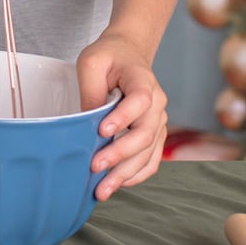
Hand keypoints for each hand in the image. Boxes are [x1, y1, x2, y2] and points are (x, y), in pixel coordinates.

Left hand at [76, 33, 167, 199]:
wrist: (128, 55)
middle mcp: (157, 104)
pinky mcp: (154, 135)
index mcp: (143, 80)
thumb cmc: (109, 57)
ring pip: (148, 152)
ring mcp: (158, 121)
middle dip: (120, 153)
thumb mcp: (91, 61)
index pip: (140, 100)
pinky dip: (136, 175)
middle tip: (95, 166)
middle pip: (145, 133)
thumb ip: (91, 89)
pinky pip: (151, 159)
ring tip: (102, 189)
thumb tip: (87, 122)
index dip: (123, 117)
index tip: (102, 130)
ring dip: (126, 172)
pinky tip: (118, 184)